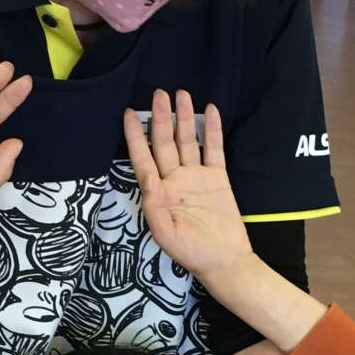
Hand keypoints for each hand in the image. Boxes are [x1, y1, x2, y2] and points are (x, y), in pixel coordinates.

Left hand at [124, 89, 252, 283]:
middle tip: (158, 93)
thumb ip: (153, 205)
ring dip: (183, 118)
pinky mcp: (217, 177)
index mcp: (158, 193)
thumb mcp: (165, 234)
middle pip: (165, 143)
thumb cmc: (192, 252)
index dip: (136, 137)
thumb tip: (147, 177)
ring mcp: (196, 177)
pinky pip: (213, 149)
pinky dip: (211, 130)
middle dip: (161, 118)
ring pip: (187, 141)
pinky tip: (209, 110)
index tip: (129, 114)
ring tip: (181, 94)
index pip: (143, 159)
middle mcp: (174, 180)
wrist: (225, 260)